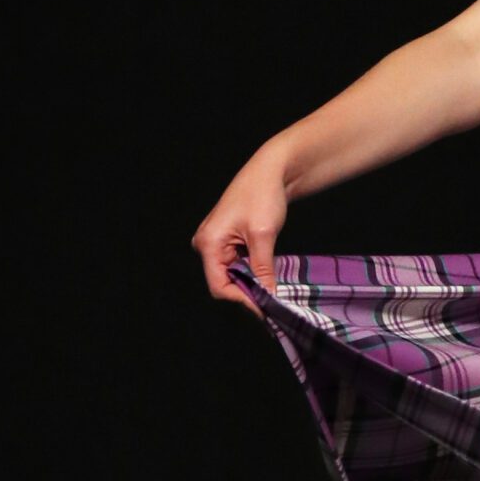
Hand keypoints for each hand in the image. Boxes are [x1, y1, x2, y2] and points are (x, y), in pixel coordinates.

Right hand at [193, 156, 289, 319]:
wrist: (269, 172)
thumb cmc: (263, 195)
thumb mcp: (263, 236)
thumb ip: (262, 268)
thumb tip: (268, 296)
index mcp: (208, 243)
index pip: (219, 286)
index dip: (242, 300)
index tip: (265, 308)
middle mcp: (206, 244)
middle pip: (224, 282)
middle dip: (247, 293)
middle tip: (272, 303)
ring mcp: (215, 243)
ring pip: (232, 276)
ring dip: (251, 284)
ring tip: (273, 291)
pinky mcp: (226, 241)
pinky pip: (236, 265)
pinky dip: (252, 273)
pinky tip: (267, 277)